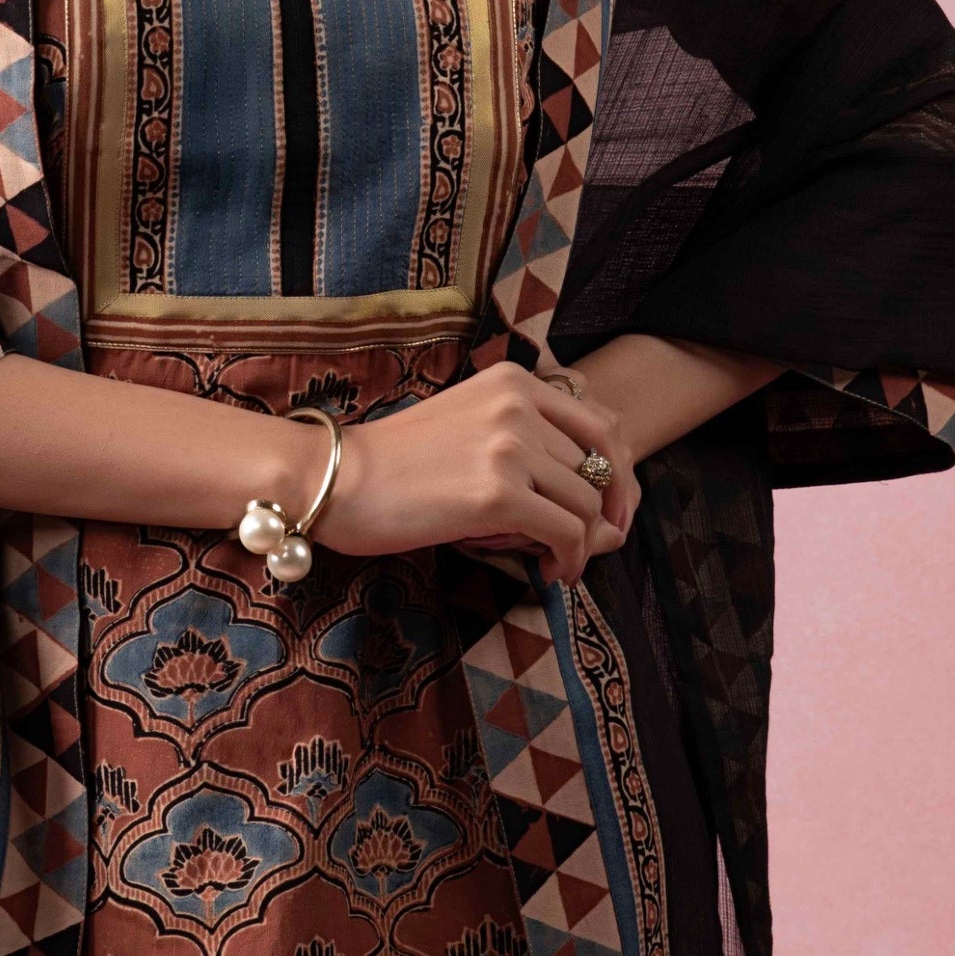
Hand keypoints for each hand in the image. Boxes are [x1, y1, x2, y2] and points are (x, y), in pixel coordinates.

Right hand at [320, 363, 636, 586]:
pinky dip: (567, 561)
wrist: (334, 479)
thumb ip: (532, 453)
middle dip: (600, 517)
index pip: (603, 428)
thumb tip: (608, 516)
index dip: (619, 478)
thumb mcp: (470, 430)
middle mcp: (518, 405)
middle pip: (599, 470)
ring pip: (587, 505)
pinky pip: (567, 534)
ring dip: (581, 544)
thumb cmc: (396, 465)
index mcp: (514, 382)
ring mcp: (509, 447)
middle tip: (580, 549)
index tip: (611, 514)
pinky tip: (549, 574)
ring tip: (554, 563)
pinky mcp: (498, 493)